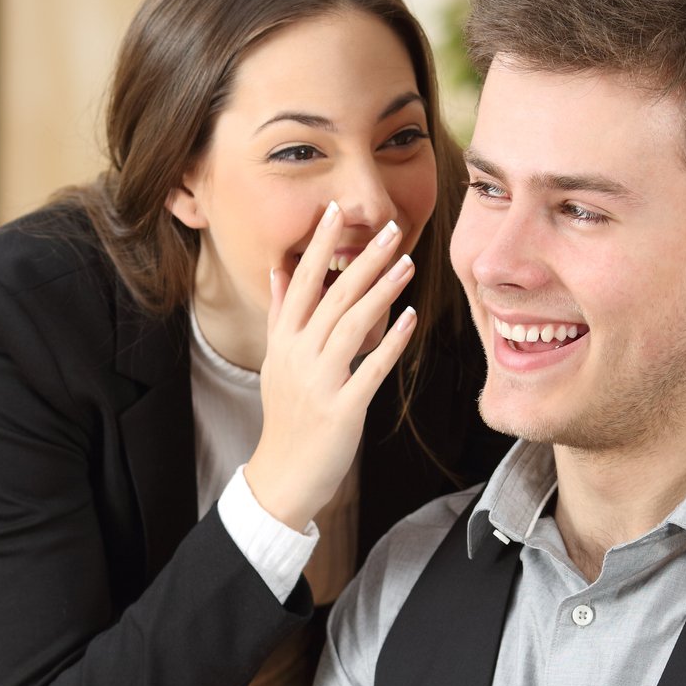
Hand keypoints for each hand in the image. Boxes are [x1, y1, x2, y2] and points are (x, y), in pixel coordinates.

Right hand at [244, 201, 417, 531]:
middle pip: (331, 296)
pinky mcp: (340, 410)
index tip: (334, 210)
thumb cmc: (286, 417)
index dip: (317, 245)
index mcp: (282, 341)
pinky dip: (391, 343)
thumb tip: (280, 271)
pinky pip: (370, 369)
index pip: (300, 282)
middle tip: (390, 228)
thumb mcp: (276, 361)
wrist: (282, 475)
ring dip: (381, 291)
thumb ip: (280, 314)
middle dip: (362, 259)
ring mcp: (318, 383)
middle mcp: (297, 356)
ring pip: (351, 326)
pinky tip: (410, 318)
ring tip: (406, 262)